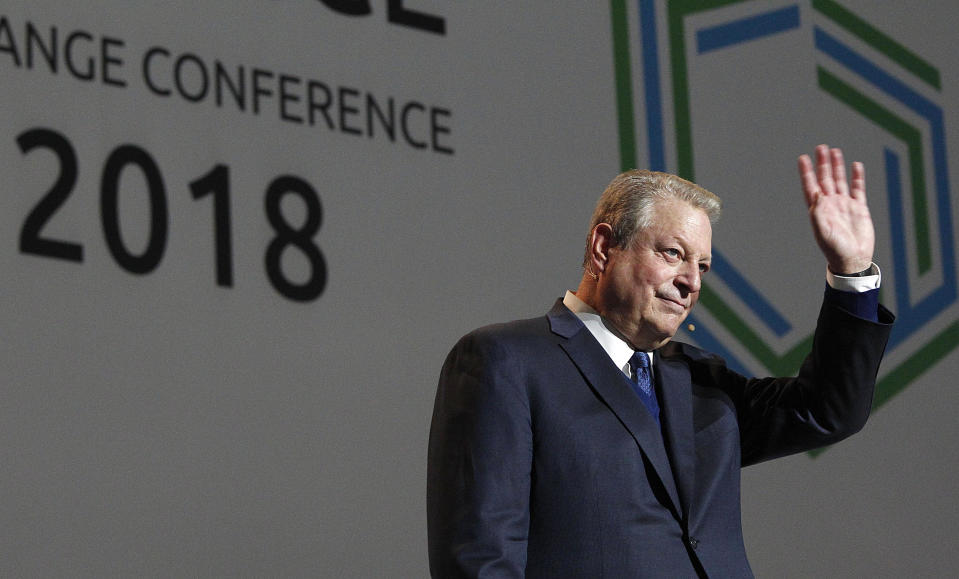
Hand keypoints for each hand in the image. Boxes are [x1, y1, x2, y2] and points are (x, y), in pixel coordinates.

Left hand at [798, 145, 873, 273]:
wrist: (853, 259)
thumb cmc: (834, 248)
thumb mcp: (822, 231)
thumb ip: (818, 212)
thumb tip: (816, 192)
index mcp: (818, 209)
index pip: (810, 186)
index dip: (807, 172)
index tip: (802, 158)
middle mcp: (830, 204)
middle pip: (825, 179)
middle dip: (822, 163)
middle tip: (820, 147)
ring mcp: (844, 205)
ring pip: (839, 180)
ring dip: (837, 166)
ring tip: (835, 150)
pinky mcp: (859, 208)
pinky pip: (858, 188)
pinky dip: (856, 177)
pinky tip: (855, 165)